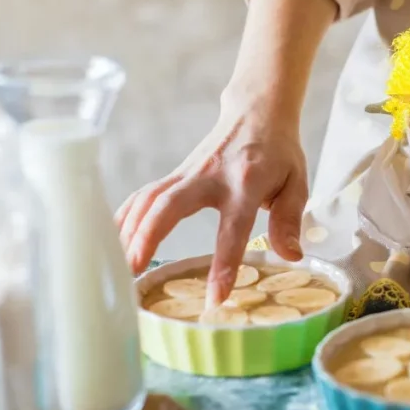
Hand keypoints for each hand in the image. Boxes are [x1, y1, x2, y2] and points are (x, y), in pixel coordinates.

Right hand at [116, 90, 307, 306]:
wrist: (257, 111)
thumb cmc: (279, 152)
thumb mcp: (297, 183)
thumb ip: (289, 220)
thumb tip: (291, 256)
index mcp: (246, 184)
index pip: (232, 229)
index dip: (223, 264)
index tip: (215, 298)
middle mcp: (210, 177)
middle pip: (170, 205)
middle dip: (149, 237)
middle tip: (133, 270)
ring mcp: (188, 173)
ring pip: (149, 199)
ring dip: (130, 230)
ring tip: (117, 265)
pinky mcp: (176, 174)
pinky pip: (144, 194)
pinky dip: (125, 215)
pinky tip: (112, 239)